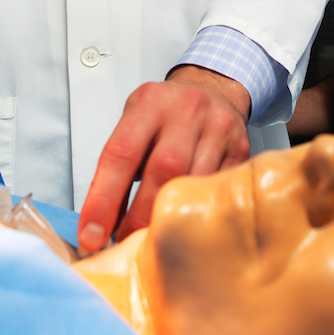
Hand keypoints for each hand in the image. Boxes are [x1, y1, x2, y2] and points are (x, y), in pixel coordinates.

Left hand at [77, 65, 250, 252]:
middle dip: (139, 216)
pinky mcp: (242, 150)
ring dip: (170, 219)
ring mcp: (219, 128)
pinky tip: (185, 224)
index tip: (92, 234)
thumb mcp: (136, 124)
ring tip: (153, 239)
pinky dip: (198, 213)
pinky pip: (218, 190)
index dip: (103, 200)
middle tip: (124, 242)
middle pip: (162, 170)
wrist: (213, 91)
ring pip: (194, 183)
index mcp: (150, 102)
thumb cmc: (167, 114)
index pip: (121, 154)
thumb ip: (119, 167)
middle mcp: (187, 110)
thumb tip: (100, 223)